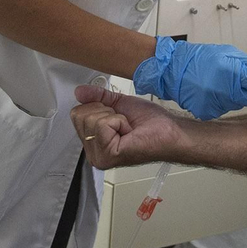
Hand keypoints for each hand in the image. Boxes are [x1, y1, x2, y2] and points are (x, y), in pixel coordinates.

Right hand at [71, 86, 188, 168]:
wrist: (170, 132)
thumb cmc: (151, 123)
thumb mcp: (118, 104)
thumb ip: (97, 97)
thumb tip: (79, 91)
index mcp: (93, 143)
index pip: (76, 114)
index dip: (98, 107)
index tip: (117, 116)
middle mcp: (93, 153)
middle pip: (80, 115)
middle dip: (105, 111)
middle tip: (123, 123)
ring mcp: (99, 156)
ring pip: (90, 118)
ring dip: (114, 117)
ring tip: (127, 128)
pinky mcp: (108, 155)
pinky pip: (102, 124)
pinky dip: (118, 122)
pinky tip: (129, 132)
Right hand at [132, 36, 246, 120]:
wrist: (173, 69)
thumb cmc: (200, 58)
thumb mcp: (229, 53)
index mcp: (231, 72)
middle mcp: (224, 91)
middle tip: (242, 80)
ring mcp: (215, 104)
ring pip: (238, 104)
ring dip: (236, 95)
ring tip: (221, 81)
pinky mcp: (208, 112)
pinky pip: (224, 108)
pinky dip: (223, 100)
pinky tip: (213, 90)